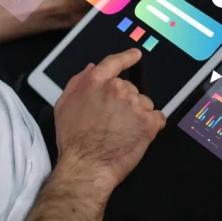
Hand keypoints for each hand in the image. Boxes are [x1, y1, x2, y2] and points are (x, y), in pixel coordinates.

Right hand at [54, 48, 165, 191]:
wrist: (86, 165)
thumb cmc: (72, 139)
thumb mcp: (63, 105)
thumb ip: (78, 83)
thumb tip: (92, 68)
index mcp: (96, 82)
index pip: (114, 62)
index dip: (127, 57)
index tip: (135, 55)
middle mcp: (117, 89)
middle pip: (130, 88)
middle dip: (125, 101)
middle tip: (113, 120)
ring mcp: (135, 104)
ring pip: (144, 103)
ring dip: (137, 114)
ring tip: (122, 131)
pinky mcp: (149, 122)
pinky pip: (158, 117)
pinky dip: (151, 125)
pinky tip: (137, 135)